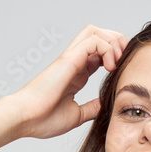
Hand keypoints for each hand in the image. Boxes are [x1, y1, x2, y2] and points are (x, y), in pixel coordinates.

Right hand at [9, 25, 127, 139]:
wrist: (25, 120)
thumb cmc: (43, 119)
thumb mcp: (77, 115)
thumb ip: (91, 108)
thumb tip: (105, 105)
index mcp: (76, 74)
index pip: (99, 53)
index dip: (115, 56)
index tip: (123, 72)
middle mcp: (74, 62)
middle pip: (98, 35)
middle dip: (117, 42)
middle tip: (124, 61)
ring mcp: (70, 59)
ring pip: (95, 31)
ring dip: (112, 41)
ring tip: (117, 61)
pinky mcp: (68, 59)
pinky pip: (93, 40)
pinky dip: (106, 48)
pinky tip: (109, 67)